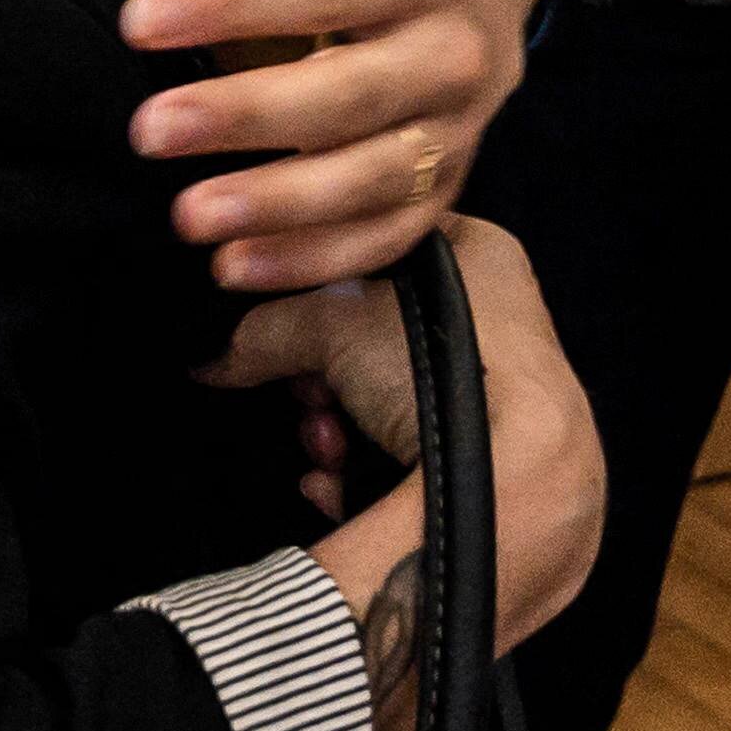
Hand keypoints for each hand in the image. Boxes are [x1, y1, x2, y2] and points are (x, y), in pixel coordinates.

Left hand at [119, 0, 519, 293]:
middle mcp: (454, 56)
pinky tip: (235, 266)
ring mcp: (455, 134)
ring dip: (277, 205)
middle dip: (244, 116)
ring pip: (370, 179)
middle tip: (149, 130)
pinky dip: (312, 260)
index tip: (137, 21)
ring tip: (187, 214)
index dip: (231, 3)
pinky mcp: (443, 195)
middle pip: (348, 94)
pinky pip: (383, 239)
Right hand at [214, 216, 606, 665]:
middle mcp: (504, 317)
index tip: (286, 321)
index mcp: (483, 256)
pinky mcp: (500, 462)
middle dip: (323, 377)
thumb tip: (216, 361)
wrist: (514, 479)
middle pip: (375, 337)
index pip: (378, 249)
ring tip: (328, 444)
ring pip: (389, 402)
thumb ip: (263, 331)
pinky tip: (341, 481)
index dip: (320, 285)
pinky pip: (414, 458)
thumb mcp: (329, 323)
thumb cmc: (442, 369)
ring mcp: (506, 395)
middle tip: (306, 394)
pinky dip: (366, 470)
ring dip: (338, 427)